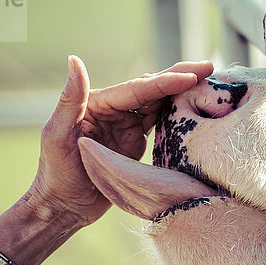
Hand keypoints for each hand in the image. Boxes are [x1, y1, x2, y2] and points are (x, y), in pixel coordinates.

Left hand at [26, 55, 213, 225]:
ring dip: (182, 92)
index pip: (136, 89)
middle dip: (180, 78)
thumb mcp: (58, 135)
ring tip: (210, 83)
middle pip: (151, 90)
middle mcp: (113, 110)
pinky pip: (159, 123)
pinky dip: (176, 114)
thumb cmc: (55, 173)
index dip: (165, 82)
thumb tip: (73, 58)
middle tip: (209, 68)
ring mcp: (126, 126)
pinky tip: (194, 107)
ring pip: (158, 103)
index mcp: (97, 103)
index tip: (191, 76)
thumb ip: (70, 98)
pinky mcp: (134, 142)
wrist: (65, 206)